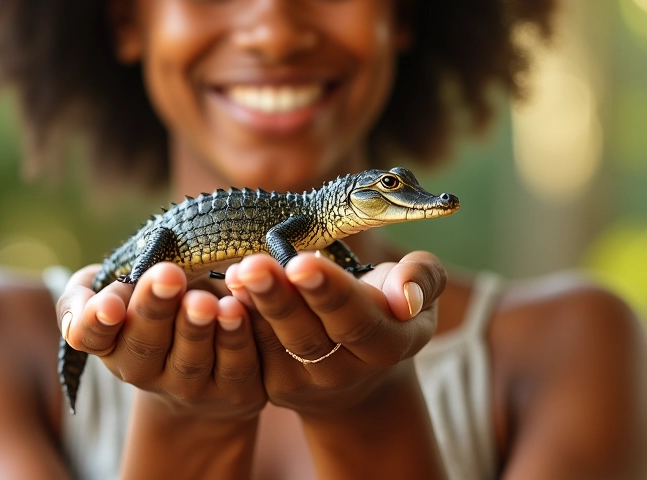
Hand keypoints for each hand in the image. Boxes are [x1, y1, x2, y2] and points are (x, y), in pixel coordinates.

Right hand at [56, 263, 266, 422]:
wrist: (207, 349)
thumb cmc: (153, 305)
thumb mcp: (115, 292)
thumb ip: (85, 295)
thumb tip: (97, 303)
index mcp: (111, 342)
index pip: (92, 336)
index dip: (97, 322)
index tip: (109, 305)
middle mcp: (146, 372)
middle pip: (146, 346)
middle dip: (157, 309)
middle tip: (169, 276)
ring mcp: (192, 388)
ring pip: (193, 362)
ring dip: (200, 330)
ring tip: (209, 301)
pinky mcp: (237, 393)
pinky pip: (242, 366)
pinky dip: (244, 337)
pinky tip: (243, 307)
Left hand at [224, 250, 445, 418]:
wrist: (362, 366)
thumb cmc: (391, 310)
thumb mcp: (421, 292)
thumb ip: (422, 279)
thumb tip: (405, 297)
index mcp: (389, 344)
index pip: (357, 320)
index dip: (328, 293)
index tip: (301, 262)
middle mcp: (348, 372)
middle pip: (309, 337)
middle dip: (280, 299)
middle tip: (254, 265)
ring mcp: (308, 384)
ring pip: (277, 346)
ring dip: (253, 308)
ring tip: (236, 272)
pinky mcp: (275, 387)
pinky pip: (254, 354)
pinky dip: (238, 322)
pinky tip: (226, 290)